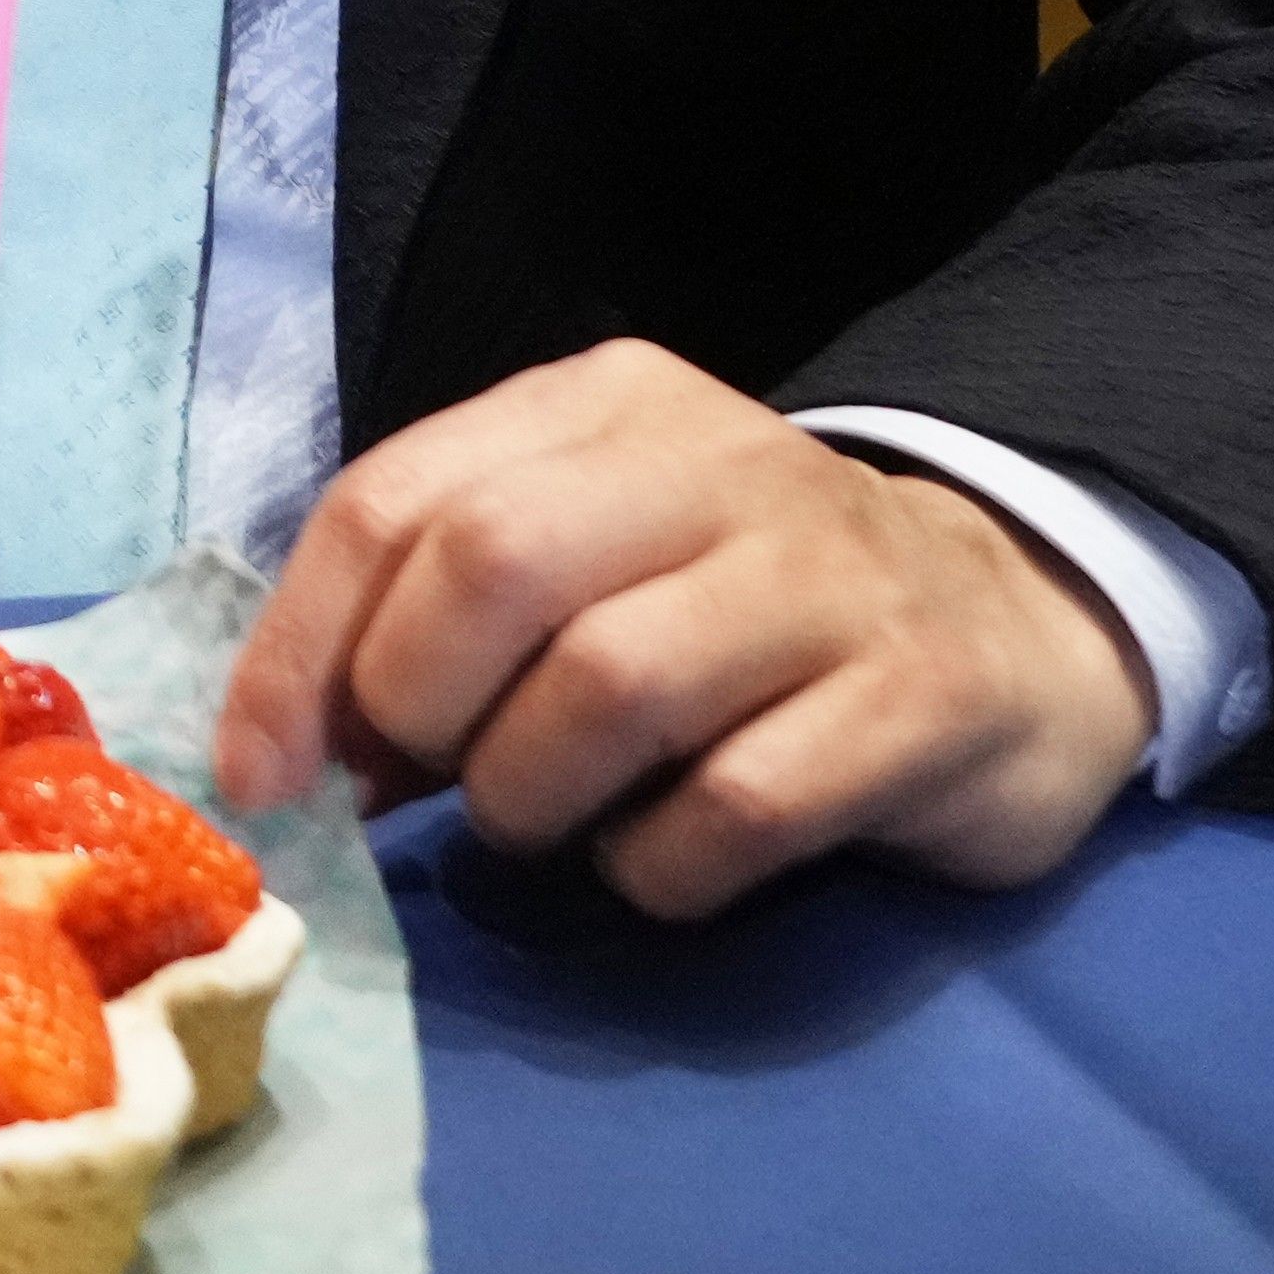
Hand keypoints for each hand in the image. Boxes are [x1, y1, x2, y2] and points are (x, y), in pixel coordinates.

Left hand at [213, 339, 1155, 917]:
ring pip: (607, 686)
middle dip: (421, 709)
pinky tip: (666, 859)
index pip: (392, 499)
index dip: (300, 651)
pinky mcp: (915, 701)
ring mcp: (824, 576)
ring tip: (555, 821)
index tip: (265, 778)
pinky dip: (661, 868)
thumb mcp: (586, 554)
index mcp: (603, 405)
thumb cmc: (737, 605)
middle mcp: (712, 460)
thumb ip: (437, 611)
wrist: (1008, 626)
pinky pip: (735, 810)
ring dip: (535, 798)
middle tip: (436, 791)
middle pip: (492, 565)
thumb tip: (286, 751)